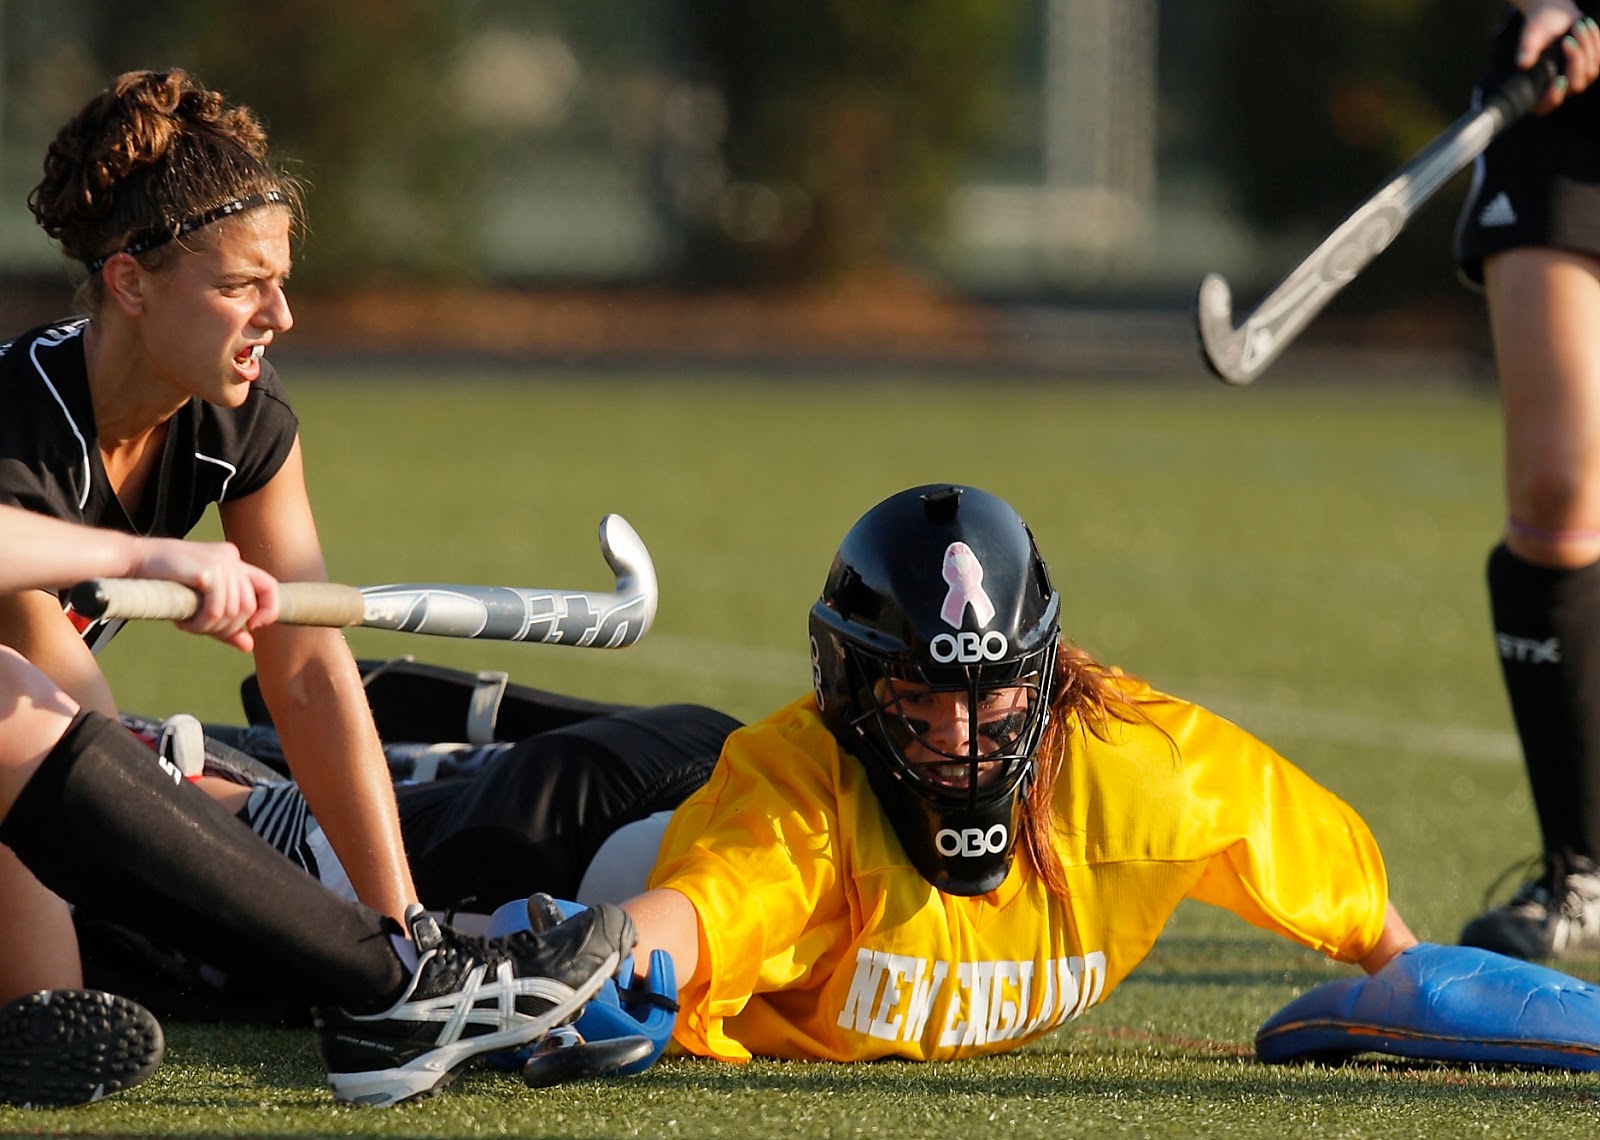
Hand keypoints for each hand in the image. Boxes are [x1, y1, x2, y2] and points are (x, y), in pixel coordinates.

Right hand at [127, 538, 279, 651]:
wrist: (133, 562)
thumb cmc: (163, 582)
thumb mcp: (200, 603)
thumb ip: (225, 622)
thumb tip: (249, 646)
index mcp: (234, 561)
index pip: (270, 587)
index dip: (269, 610)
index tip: (253, 628)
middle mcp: (232, 558)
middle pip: (248, 606)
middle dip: (228, 627)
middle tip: (202, 630)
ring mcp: (221, 562)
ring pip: (232, 611)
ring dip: (210, 628)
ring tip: (189, 626)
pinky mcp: (208, 571)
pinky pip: (216, 611)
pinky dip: (202, 624)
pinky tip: (185, 624)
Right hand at [1516, 2, 1599, 111]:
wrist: (1556, 16)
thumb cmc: (1540, 28)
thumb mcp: (1532, 36)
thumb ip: (1527, 49)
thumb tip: (1523, 63)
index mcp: (1536, 88)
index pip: (1545, 106)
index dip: (1554, 96)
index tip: (1559, 80)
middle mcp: (1558, 89)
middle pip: (1575, 86)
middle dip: (1575, 61)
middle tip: (1567, 40)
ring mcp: (1576, 80)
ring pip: (1590, 72)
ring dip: (1586, 45)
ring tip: (1576, 26)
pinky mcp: (1590, 68)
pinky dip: (1594, 40)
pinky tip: (1585, 28)